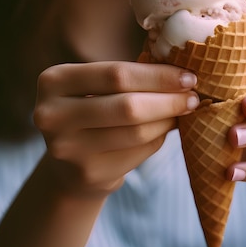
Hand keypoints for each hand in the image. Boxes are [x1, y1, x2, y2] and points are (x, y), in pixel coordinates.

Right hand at [33, 61, 198, 196]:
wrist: (70, 164)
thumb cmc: (94, 109)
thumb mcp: (97, 86)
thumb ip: (129, 75)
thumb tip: (183, 72)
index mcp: (54, 81)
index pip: (116, 74)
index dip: (158, 76)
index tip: (188, 76)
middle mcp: (52, 115)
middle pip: (128, 106)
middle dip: (169, 100)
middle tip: (193, 96)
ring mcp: (68, 149)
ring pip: (137, 132)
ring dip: (169, 119)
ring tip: (184, 110)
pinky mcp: (88, 173)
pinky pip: (139, 152)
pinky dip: (160, 138)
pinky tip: (166, 129)